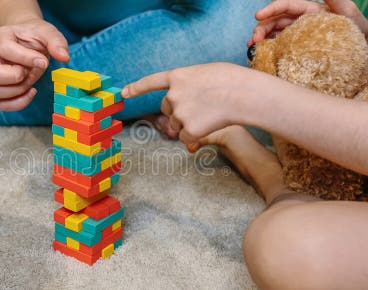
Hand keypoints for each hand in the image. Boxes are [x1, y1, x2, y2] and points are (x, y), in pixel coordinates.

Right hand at [0, 18, 69, 110]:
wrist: (30, 42)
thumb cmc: (36, 37)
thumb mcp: (48, 33)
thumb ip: (57, 42)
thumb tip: (64, 57)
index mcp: (0, 38)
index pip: (5, 50)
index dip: (26, 58)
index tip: (43, 61)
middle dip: (14, 77)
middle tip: (28, 72)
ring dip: (16, 91)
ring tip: (30, 80)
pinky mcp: (1, 90)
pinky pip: (2, 105)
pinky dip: (18, 103)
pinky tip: (32, 91)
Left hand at [122, 63, 277, 146]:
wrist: (244, 94)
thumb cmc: (232, 80)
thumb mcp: (205, 72)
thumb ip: (189, 83)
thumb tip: (184, 98)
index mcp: (177, 76)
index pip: (151, 82)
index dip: (136, 88)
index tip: (124, 93)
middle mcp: (172, 95)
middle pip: (167, 109)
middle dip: (179, 110)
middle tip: (202, 106)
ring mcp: (179, 113)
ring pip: (176, 125)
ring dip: (189, 123)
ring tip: (211, 113)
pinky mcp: (188, 129)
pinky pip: (185, 138)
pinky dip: (195, 136)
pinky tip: (210, 126)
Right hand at [248, 0, 367, 45]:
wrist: (363, 49)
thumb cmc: (356, 27)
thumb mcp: (347, 11)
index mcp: (307, 10)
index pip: (285, 6)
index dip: (270, 9)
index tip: (258, 16)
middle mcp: (299, 22)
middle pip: (274, 22)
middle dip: (261, 29)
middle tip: (253, 40)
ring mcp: (297, 37)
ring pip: (273, 35)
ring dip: (260, 41)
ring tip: (252, 49)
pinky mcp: (297, 51)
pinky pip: (280, 50)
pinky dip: (268, 53)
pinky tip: (261, 58)